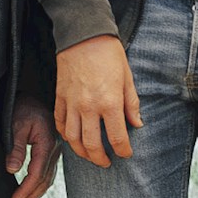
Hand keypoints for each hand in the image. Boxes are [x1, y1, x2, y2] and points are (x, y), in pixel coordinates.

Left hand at [7, 102, 60, 197]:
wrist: (33, 95)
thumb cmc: (23, 107)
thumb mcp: (16, 124)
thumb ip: (15, 147)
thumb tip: (12, 171)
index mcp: (48, 143)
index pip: (37, 173)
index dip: (25, 190)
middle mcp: (55, 150)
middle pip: (44, 181)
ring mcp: (55, 152)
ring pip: (47, 179)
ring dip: (34, 195)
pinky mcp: (51, 152)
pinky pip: (47, 173)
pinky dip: (38, 186)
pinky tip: (30, 193)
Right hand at [53, 34, 140, 166]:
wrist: (83, 35)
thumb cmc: (109, 54)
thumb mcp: (127, 78)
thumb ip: (132, 104)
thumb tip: (137, 124)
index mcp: (110, 103)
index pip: (117, 138)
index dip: (123, 151)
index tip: (126, 153)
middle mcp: (89, 107)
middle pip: (92, 145)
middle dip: (100, 158)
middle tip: (106, 162)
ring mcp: (72, 104)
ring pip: (73, 139)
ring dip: (81, 152)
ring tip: (89, 155)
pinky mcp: (60, 97)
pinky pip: (60, 123)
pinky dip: (65, 135)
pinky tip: (72, 139)